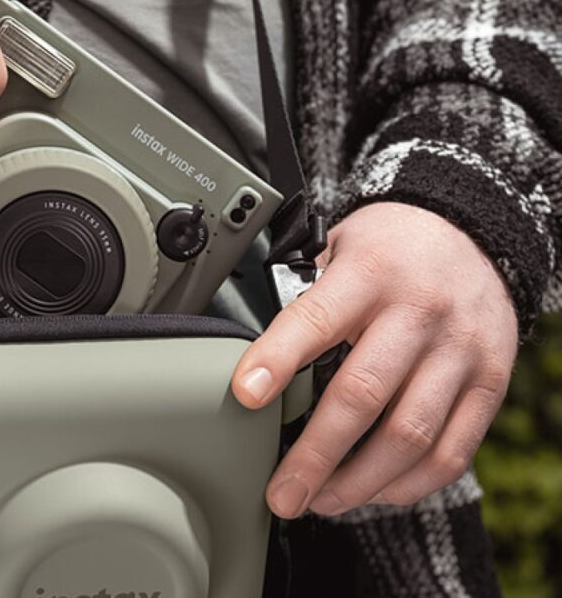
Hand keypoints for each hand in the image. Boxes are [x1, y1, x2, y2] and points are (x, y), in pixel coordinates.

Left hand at [231, 202, 517, 517]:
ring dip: (358, 482)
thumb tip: (249, 352)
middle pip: (363, 395)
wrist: (474, 234)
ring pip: (409, 436)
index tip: (245, 395)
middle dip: (315, 455)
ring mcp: (460, 352)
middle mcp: (419, 312)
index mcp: (369, 273)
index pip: (316, 318)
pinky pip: (452, 451)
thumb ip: (302, 294)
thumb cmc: (390, 248)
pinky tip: (373, 491)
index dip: (277, 359)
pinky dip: (408, 483)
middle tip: (282, 493)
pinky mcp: (490, 384)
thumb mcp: (338, 246)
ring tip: (320, 501)